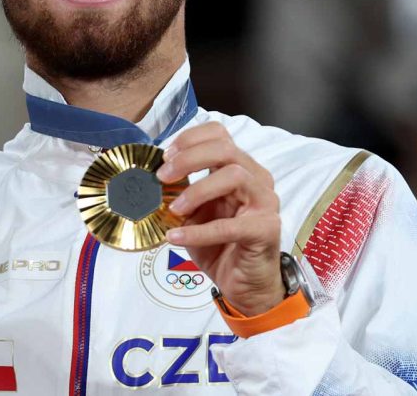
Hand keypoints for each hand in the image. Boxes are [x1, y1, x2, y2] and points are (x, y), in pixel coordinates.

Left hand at [157, 122, 283, 315]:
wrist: (244, 283)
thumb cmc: (220, 245)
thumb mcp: (194, 213)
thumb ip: (180, 193)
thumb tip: (151, 180)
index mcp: (239, 168)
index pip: (219, 134)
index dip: (190, 139)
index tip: (165, 155)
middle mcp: (256, 179)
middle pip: (225, 149)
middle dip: (189, 159)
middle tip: (163, 176)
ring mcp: (265, 202)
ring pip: (234, 176)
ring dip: (197, 191)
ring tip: (174, 209)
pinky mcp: (265, 229)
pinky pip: (231, 225)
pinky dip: (199, 231)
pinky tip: (176, 237)